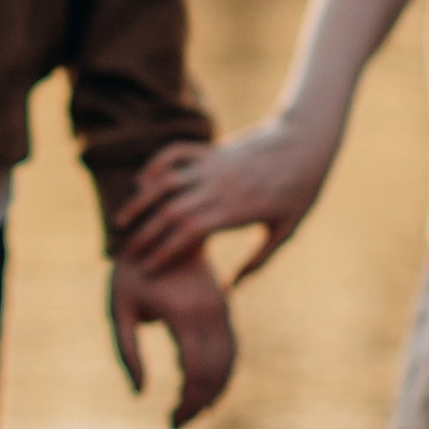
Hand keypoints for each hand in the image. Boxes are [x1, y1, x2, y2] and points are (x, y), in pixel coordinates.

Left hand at [109, 245, 236, 428]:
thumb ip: (127, 352)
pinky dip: (222, 374)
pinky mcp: (224, 308)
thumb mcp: (118, 310)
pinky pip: (231, 348)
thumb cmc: (130, 272)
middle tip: (176, 426)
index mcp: (185, 316)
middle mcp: (211, 315)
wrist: (160, 228)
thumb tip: (140, 393)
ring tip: (190, 414)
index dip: (187, 405)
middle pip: (217, 373)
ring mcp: (222, 310)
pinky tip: (205, 391)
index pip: (196, 374)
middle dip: (200, 405)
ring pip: (229, 362)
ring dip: (214, 393)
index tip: (170, 424)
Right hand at [115, 112, 339, 281]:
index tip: (145, 268)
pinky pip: (174, 153)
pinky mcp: (211, 149)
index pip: (188, 233)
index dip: (163, 251)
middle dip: (144, 233)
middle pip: (170, 211)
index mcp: (234, 210)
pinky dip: (154, 166)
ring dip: (140, 200)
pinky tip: (142, 183)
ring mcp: (211, 165)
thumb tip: (232, 286)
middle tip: (125, 253)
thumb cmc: (300, 191)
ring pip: (165, 182)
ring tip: (122, 220)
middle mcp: (217, 186)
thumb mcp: (284, 231)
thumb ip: (259, 261)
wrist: (307, 143)